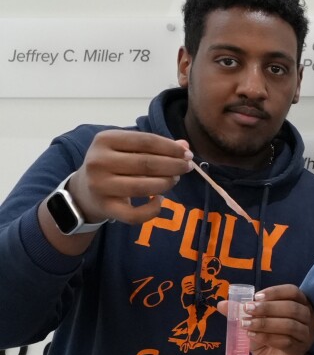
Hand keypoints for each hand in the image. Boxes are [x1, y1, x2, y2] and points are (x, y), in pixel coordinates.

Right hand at [69, 129, 192, 223]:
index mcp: (105, 139)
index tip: (187, 154)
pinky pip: (135, 215)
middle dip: (174, 165)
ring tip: (175, 179)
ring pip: (143, 188)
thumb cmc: (113, 164)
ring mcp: (100, 186)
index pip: (146, 141)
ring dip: (166, 183)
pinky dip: (153, 209)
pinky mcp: (105, 208)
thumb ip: (154, 145)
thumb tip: (184, 144)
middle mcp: (99, 161)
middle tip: (187, 167)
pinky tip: (159, 200)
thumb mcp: (127, 149)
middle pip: (147, 164)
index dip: (171, 148)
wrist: (84, 191)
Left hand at [217, 284, 313, 354]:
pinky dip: (268, 337)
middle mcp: (309, 318)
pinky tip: (253, 336)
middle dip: (268, 308)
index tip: (256, 297)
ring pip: (290, 325)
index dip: (275, 292)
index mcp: (300, 304)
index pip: (293, 292)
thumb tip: (222, 304)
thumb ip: (240, 311)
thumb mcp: (253, 320)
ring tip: (246, 324)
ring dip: (266, 323)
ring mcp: (306, 335)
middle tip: (247, 310)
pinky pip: (286, 342)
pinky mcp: (299, 351)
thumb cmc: (266, 336)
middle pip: (293, 308)